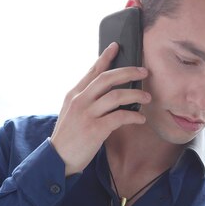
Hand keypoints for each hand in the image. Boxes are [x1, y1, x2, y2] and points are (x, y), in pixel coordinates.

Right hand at [50, 43, 150, 175]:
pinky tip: (140, 119)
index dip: (105, 57)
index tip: (116, 46)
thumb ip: (86, 101)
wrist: (57, 159)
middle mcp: (79, 100)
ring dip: (136, 96)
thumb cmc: (69, 137)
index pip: (92, 71)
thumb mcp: (71, 113)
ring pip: (117, 96)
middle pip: (107, 78)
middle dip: (129, 72)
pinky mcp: (95, 129)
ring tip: (147, 98)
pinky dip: (134, 117)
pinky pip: (120, 117)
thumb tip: (108, 93)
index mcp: (74, 94)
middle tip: (144, 72)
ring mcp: (87, 114)